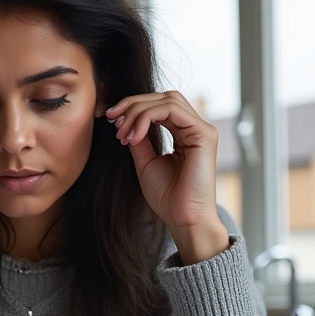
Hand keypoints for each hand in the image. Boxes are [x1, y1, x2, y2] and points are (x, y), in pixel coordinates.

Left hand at [105, 91, 229, 264]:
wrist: (183, 219)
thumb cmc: (167, 197)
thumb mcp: (145, 162)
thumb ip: (139, 139)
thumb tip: (124, 120)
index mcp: (183, 133)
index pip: (159, 105)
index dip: (132, 107)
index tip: (110, 119)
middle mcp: (194, 128)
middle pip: (163, 96)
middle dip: (133, 104)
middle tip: (112, 119)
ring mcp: (202, 129)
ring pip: (167, 100)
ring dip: (138, 111)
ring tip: (122, 133)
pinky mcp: (204, 134)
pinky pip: (172, 110)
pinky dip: (147, 117)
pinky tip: (134, 136)